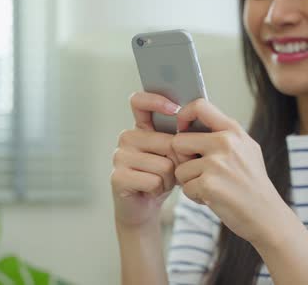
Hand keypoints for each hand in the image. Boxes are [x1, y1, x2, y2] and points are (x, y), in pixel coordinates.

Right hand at [110, 92, 181, 228]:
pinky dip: (159, 189)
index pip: (139, 102)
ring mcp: (119, 156)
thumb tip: (190, 130)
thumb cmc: (162, 177)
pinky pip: (153, 180)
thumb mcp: (175, 155)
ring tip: (160, 182)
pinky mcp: (117, 176)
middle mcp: (127, 138)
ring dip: (169, 179)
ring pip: (163, 164)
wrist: (145, 207)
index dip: (156, 100)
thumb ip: (180, 138)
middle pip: (167, 143)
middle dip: (178, 161)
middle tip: (170, 172)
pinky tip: (151, 191)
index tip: (175, 110)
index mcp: (140, 128)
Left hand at [172, 99, 289, 244]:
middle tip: (198, 171)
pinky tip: (212, 199)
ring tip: (211, 188)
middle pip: (178, 141)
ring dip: (189, 182)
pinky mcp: (209, 185)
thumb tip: (190, 124)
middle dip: (182, 159)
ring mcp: (217, 164)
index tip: (182, 130)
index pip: (200, 105)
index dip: (183, 116)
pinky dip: (195, 196)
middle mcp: (225, 143)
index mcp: (234, 131)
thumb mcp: (246, 150)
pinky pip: (185, 187)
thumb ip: (222, 135)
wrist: (267, 216)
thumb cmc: (252, 185)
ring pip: (180, 168)